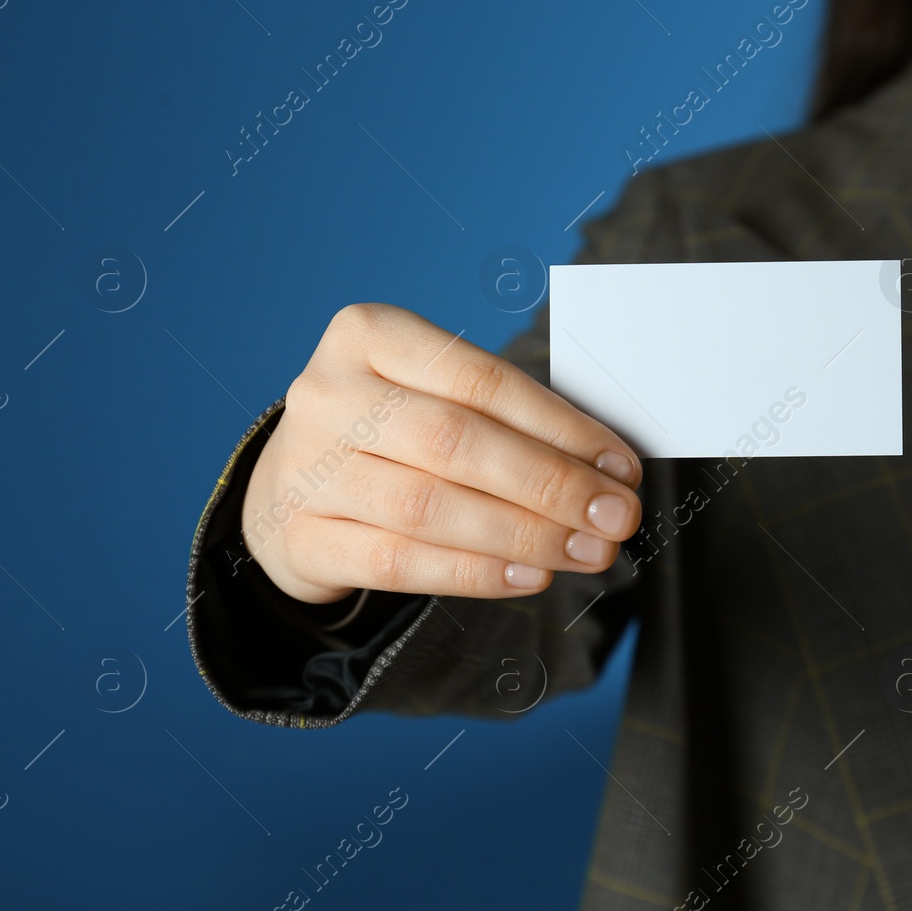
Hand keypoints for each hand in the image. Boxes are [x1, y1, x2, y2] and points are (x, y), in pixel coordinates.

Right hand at [239, 303, 642, 603]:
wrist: (290, 484)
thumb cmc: (391, 432)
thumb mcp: (434, 395)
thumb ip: (508, 419)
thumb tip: (606, 470)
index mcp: (368, 335)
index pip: (482, 380)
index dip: (562, 427)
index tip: (621, 465)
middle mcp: (328, 395)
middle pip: (456, 443)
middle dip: (552, 484)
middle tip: (615, 517)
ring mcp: (305, 468)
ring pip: (429, 507)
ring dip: (524, 534)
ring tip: (587, 552)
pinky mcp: (299, 537)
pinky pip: (399, 562)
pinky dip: (474, 573)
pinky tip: (528, 575)